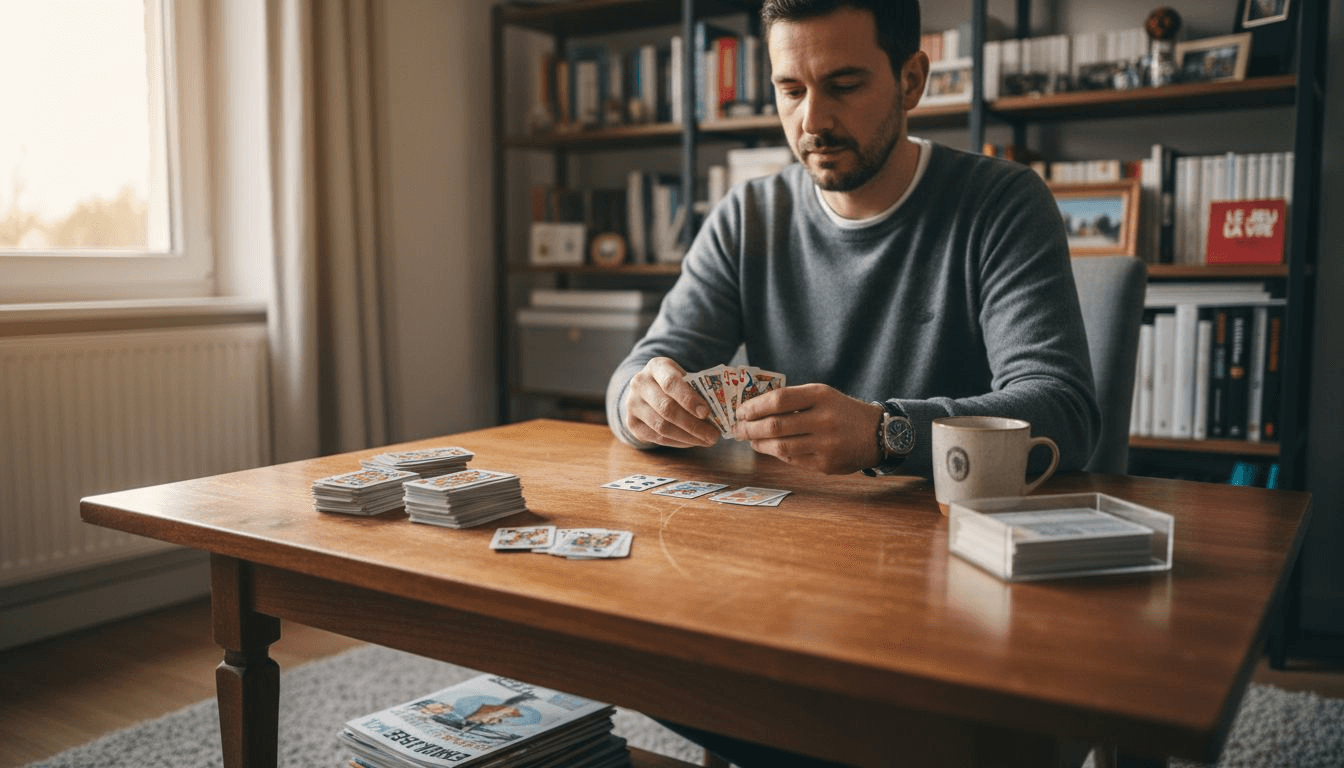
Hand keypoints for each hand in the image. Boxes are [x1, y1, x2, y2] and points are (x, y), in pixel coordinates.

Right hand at [623, 357, 720, 447]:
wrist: (645, 389)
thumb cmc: (673, 383)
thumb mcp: (683, 377)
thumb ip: (697, 390)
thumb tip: (719, 413)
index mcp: (656, 367)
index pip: (671, 383)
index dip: (689, 399)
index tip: (706, 413)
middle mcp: (639, 384)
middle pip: (667, 408)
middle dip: (693, 425)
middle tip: (714, 435)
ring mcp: (632, 404)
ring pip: (662, 427)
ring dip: (688, 437)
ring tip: (707, 441)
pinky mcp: (631, 423)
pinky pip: (657, 438)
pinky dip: (679, 442)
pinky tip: (693, 442)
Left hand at [732, 384, 883, 473]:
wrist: (876, 434)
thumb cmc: (841, 411)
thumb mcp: (822, 395)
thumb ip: (793, 400)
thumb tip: (754, 409)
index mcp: (821, 396)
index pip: (779, 399)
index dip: (754, 407)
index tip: (741, 411)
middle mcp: (823, 419)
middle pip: (775, 425)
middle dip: (749, 428)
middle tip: (737, 429)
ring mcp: (825, 444)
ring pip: (780, 446)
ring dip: (759, 444)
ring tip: (750, 440)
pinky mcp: (825, 464)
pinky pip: (792, 459)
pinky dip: (776, 453)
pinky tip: (769, 448)